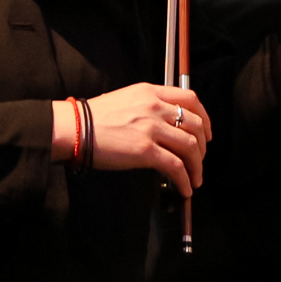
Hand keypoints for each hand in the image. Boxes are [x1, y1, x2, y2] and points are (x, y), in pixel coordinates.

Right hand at [50, 83, 209, 194]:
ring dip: (197, 167)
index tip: (206, 133)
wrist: (74, 128)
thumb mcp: (126, 99)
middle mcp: (155, 107)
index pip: (190, 99)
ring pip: (190, 147)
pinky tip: (185, 188)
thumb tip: (166, 125)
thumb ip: (148, 106)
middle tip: (200, 160)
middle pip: (195, 125)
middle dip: (203, 147)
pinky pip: (176, 166)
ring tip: (195, 179)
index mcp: (151, 92)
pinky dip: (185, 179)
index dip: (204, 118)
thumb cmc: (94, 117)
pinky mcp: (145, 150)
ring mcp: (151, 128)